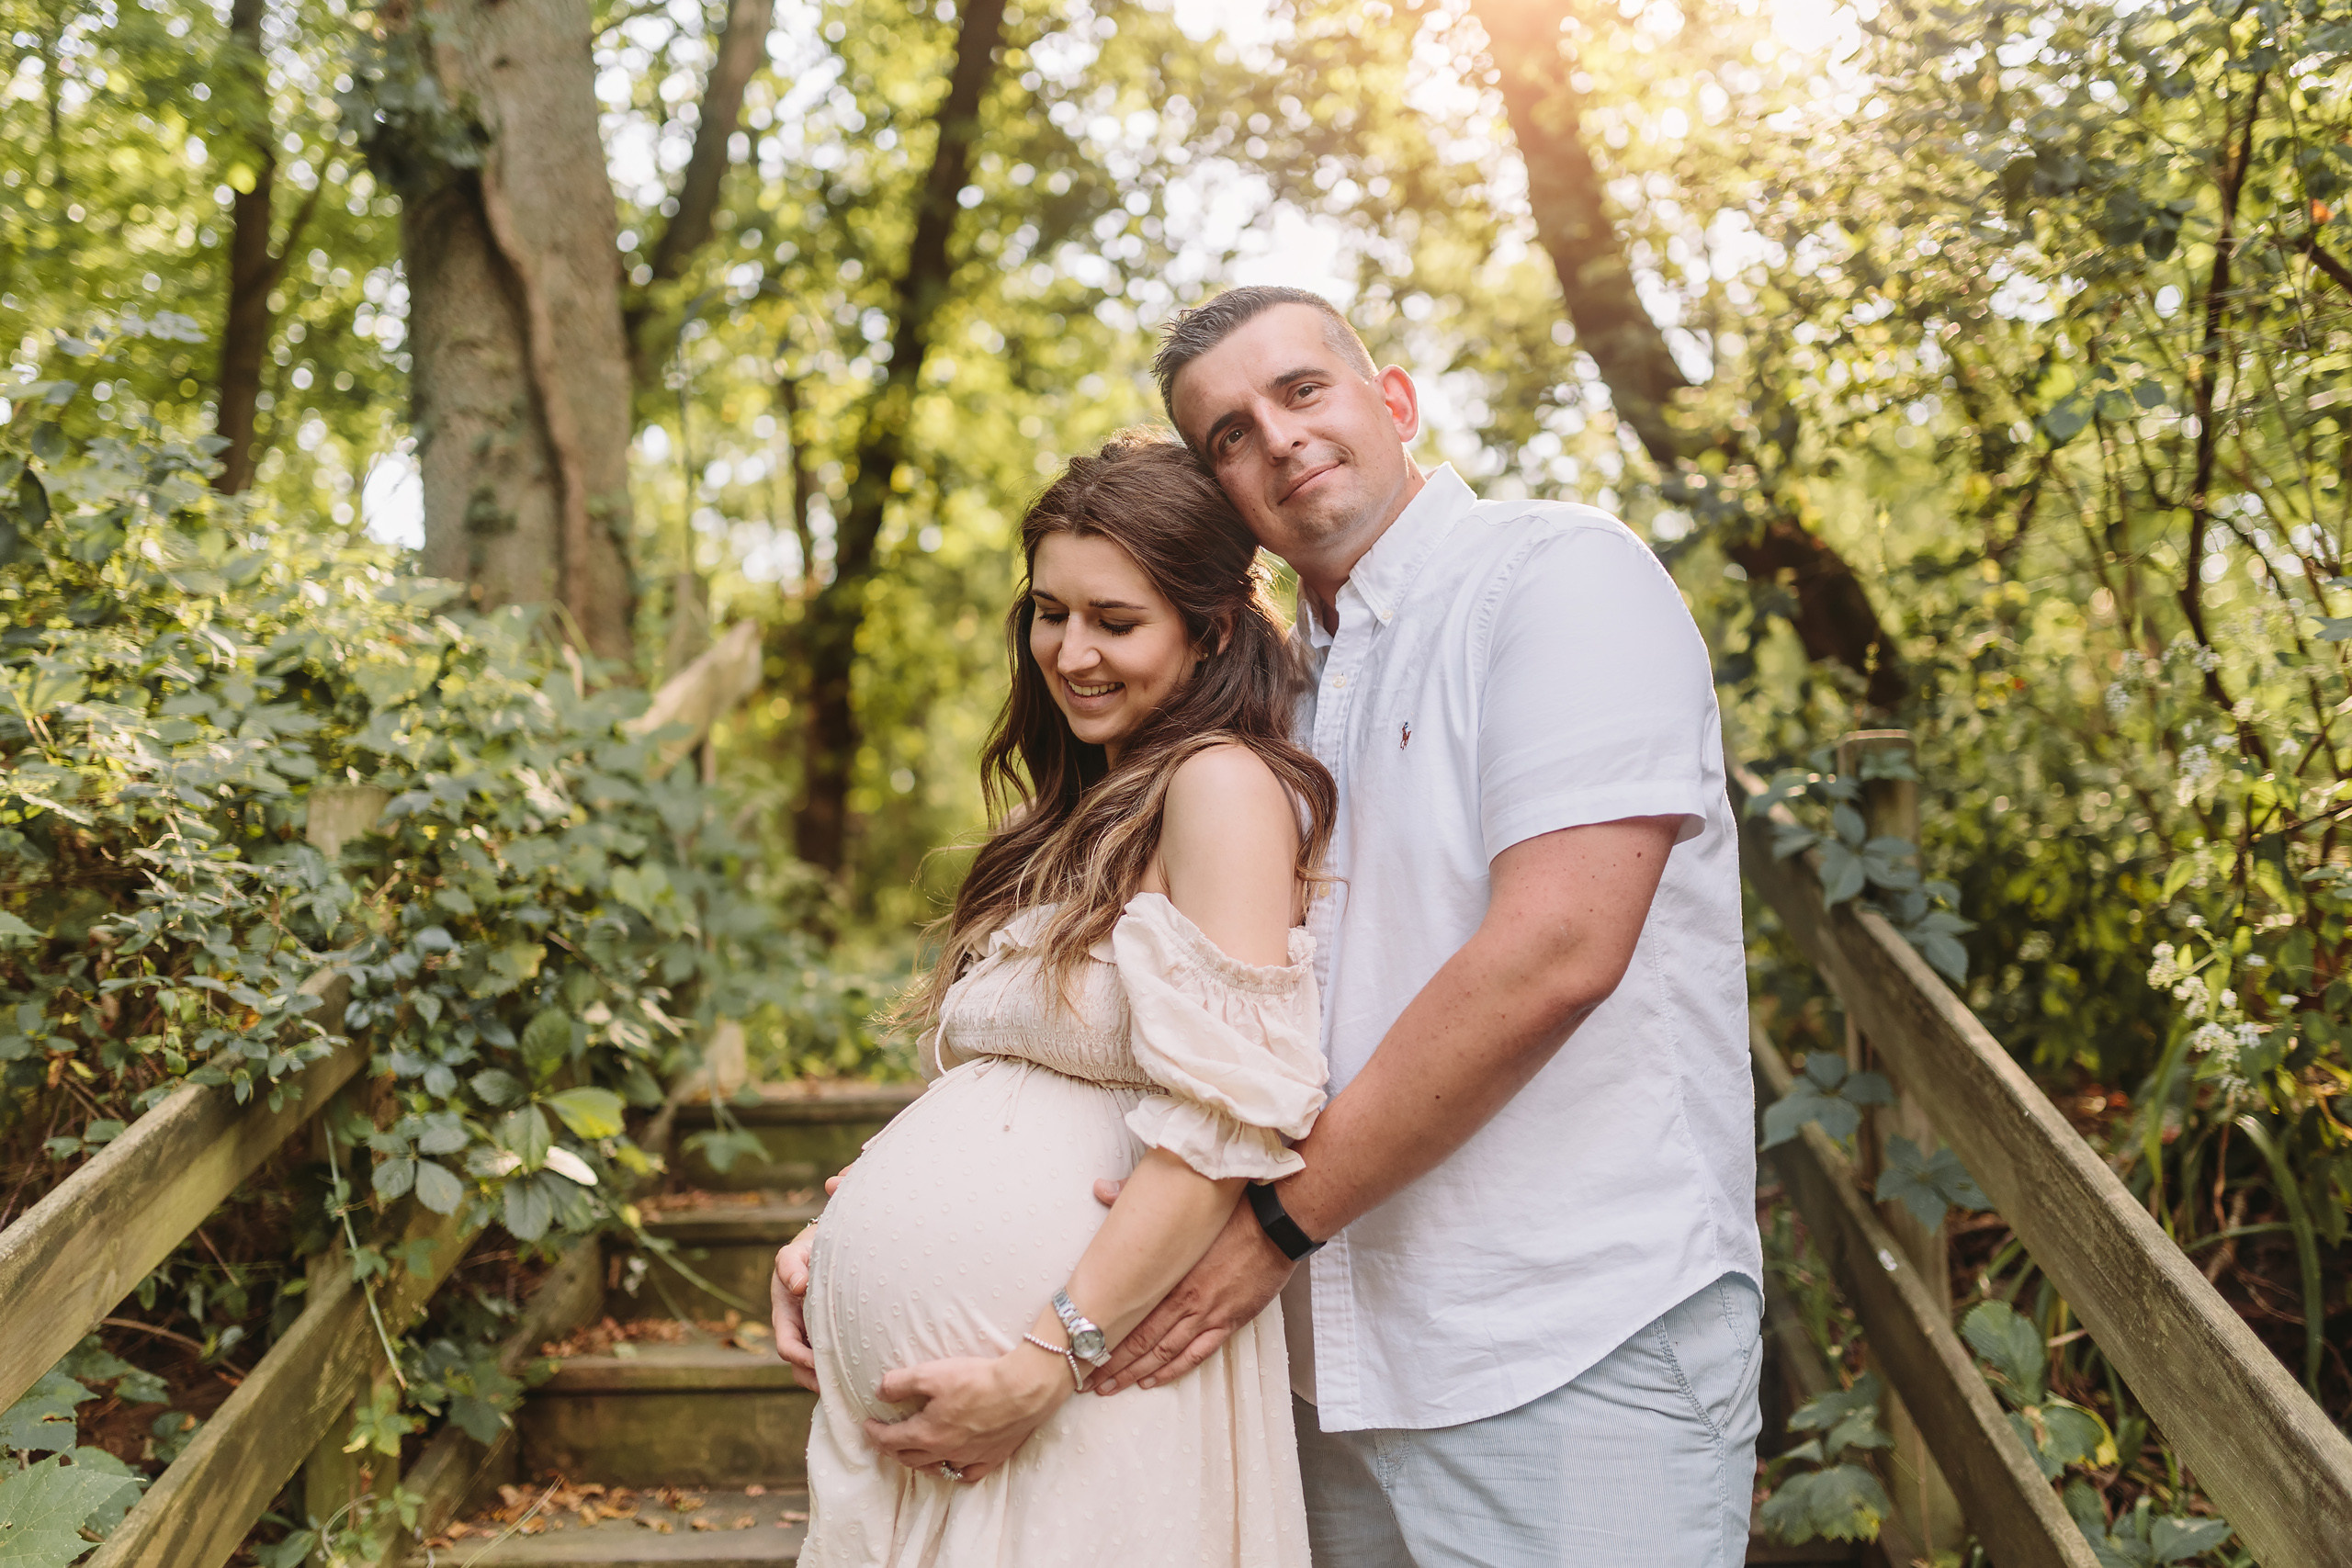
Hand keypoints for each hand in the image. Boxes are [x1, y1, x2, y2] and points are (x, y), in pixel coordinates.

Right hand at [769, 1171, 847, 1391]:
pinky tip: (864, 1373)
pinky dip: (844, 1368)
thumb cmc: (807, 1251)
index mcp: (784, 1316)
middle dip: (816, 1380)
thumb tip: (798, 1286)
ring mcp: (813, 1336)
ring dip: (830, 1380)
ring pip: (816, 1368)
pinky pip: (834, 1357)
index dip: (801, 1359)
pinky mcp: (831, 1336)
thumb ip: (790, 1266)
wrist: (823, 1249)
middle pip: (800, 1367)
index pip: (787, 1347)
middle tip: (841, 1387)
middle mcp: (797, 1330)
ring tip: (854, 1387)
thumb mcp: (793, 1254)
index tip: (821, 1362)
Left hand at [862, 1347, 1071, 1483]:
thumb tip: (880, 1392)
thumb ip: (900, 1383)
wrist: (1023, 1389)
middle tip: (884, 1439)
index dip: (875, 1433)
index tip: (867, 1425)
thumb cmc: (977, 1380)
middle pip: (909, 1457)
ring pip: (936, 1468)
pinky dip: (954, 1471)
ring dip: (918, 1462)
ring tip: (912, 1452)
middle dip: (891, 1448)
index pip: (891, 1439)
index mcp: (926, 1434)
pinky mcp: (992, 1458)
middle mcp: (945, 1452)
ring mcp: (969, 1458)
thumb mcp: (931, 1373)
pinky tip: (953, 1465)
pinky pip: (967, 1473)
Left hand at [1088, 1196, 1291, 1393]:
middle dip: (1113, 1364)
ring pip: (1166, 1354)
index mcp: (1173, 1276)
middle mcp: (1189, 1302)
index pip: (1131, 1316)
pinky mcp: (1231, 1321)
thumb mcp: (1183, 1208)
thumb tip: (1102, 1188)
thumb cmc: (1233, 1214)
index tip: (1081, 1349)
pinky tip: (1155, 1380)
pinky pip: (1198, 1354)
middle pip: (1143, 1342)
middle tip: (1089, 1381)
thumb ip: (1138, 1204)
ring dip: (1138, 1373)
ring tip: (1113, 1387)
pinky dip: (1174, 1370)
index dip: (1105, 1337)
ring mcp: (1210, 1315)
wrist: (1277, 1226)